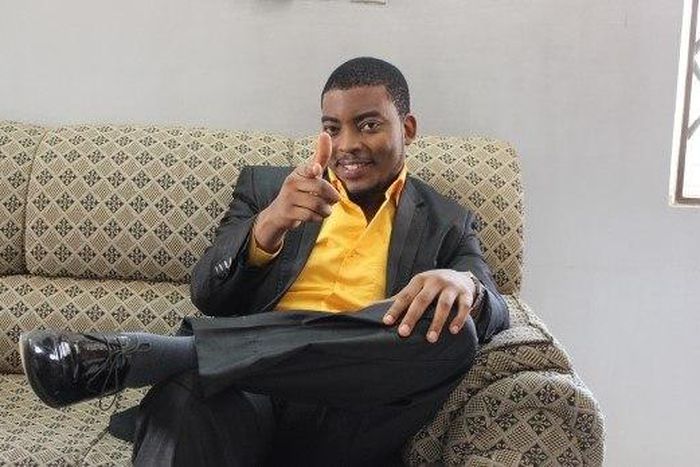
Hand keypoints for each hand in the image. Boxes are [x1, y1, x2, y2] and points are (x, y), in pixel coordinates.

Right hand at [253, 133, 339, 251]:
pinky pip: (311, 216)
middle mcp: (292, 182)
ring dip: (326, 210)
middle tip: (333, 200)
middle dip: (332, 197)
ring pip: (318, 205)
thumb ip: (320, 157)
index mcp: (300, 171)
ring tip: (324, 209)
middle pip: (321, 188)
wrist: (279, 212)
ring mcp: (289, 197)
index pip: (309, 167)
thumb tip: (324, 133)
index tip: (317, 169)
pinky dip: (318, 218)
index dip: (314, 169)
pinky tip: (315, 215)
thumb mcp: (309, 174)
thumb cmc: (299, 191)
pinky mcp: (288, 212)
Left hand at [382, 269, 478, 342]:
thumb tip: (373, 307)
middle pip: (422, 300)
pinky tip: (453, 331)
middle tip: (403, 333)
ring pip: (443, 305)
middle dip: (412, 317)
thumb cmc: (433, 286)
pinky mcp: (466, 294)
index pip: (405, 295)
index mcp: (420, 280)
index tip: (387, 322)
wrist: (462, 277)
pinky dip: (458, 319)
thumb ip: (401, 297)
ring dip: (436, 323)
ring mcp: (451, 287)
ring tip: (430, 339)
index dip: (396, 309)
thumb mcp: (418, 286)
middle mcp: (435, 281)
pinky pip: (464, 307)